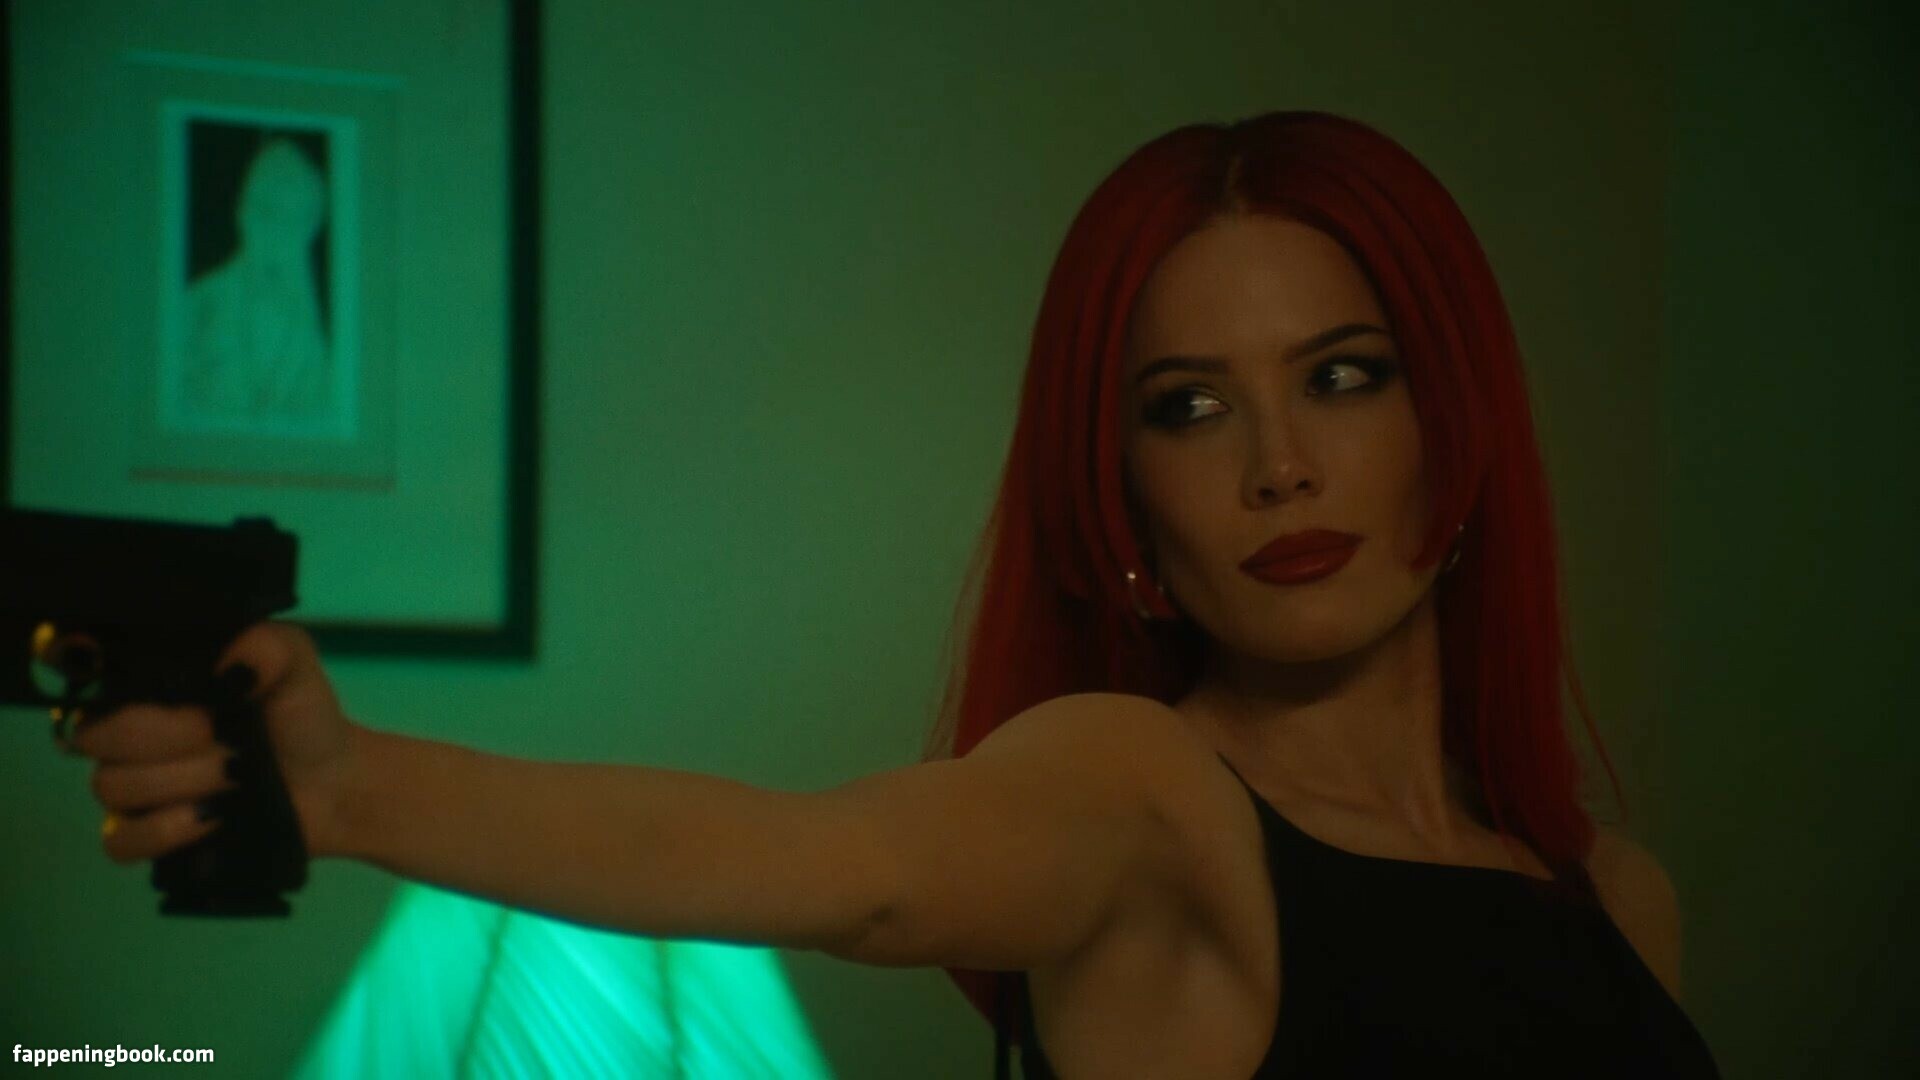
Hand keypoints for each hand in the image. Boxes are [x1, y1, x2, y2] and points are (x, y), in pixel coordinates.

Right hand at [74, 621, 360, 862]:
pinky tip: (212, 818)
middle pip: (95, 735)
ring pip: (111, 786)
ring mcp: (133, 788)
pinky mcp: (149, 835)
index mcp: (149, 685)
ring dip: (182, 781)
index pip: (85, 676)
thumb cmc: (301, 714)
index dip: (85, 677)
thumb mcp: (294, 663)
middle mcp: (127, 734)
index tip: (146, 683)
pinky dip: (165, 831)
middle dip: (166, 735)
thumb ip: (263, 646)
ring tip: (237, 774)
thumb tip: (227, 661)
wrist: (333, 779)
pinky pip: (120, 841)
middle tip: (225, 734)